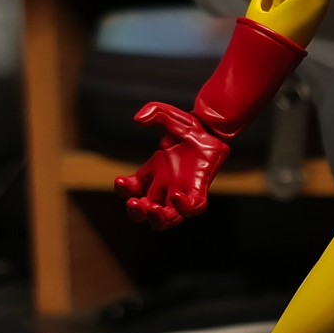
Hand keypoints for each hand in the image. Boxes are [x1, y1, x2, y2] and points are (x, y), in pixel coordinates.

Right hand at [116, 102, 229, 229]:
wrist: (212, 129)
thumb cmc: (188, 126)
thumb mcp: (166, 115)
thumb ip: (152, 113)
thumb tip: (137, 120)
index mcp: (152, 173)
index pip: (131, 190)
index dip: (124, 189)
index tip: (121, 180)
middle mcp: (164, 186)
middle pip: (145, 211)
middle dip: (136, 213)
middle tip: (135, 204)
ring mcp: (182, 191)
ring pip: (167, 219)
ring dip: (157, 219)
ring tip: (153, 210)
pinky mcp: (200, 191)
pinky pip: (192, 209)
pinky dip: (183, 207)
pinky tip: (177, 196)